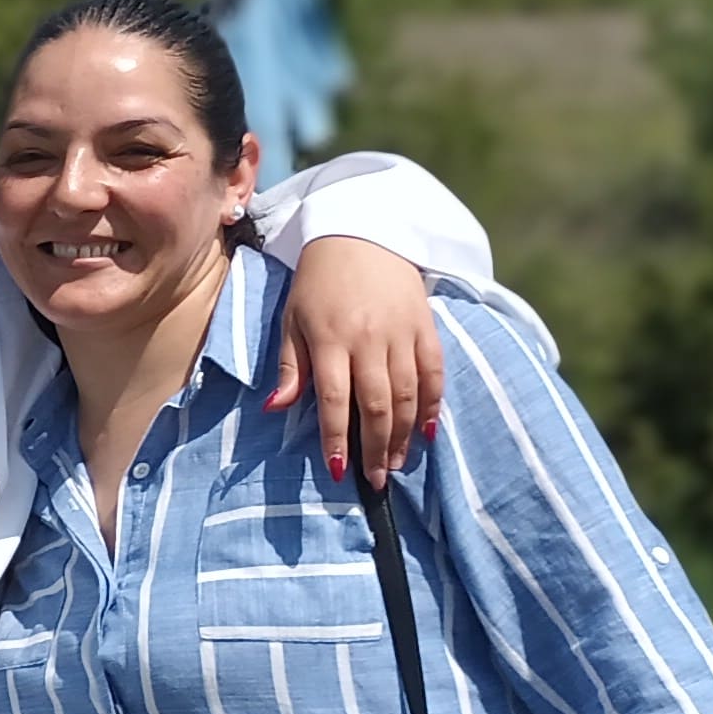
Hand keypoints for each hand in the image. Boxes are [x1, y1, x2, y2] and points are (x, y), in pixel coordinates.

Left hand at [266, 237, 444, 483]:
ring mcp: (402, 332)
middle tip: (375, 480)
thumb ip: (291, 366)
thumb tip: (277, 409)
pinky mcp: (426, 326)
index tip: (339, 470)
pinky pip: (435, 372)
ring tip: (396, 463)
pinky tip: (429, 431)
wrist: (362, 234)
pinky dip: (434, 404)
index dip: (337, 437)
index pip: (334, 398)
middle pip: (377, 403)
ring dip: (403, 434)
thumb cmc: (318, 283)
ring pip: (409, 393)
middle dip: (375, 447)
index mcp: (331, 338)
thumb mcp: (293, 320)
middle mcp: (369, 338)